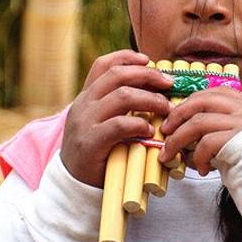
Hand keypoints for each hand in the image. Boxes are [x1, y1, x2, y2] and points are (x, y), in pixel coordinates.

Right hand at [61, 50, 173, 186]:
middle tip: (169, 83)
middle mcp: (84, 104)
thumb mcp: (101, 122)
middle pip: (117, 75)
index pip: (104, 65)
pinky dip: (139, 124)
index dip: (127, 57)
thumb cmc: (97, 151)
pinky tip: (150, 131)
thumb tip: (153, 89)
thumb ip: (118, 106)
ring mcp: (85, 122)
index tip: (148, 60)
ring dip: (150, 99)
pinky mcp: (91, 142)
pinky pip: (119, 125)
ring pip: (122, 96)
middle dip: (147, 75)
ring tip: (166, 108)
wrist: (72, 184)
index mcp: (87, 96)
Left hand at [159, 87, 241, 174]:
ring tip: (170, 154)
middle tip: (165, 131)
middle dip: (178, 115)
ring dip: (178, 139)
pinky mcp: (240, 141)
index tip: (176, 115)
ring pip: (199, 122)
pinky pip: (207, 143)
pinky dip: (197, 157)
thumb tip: (185, 131)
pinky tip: (201, 169)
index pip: (215, 92)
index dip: (191, 101)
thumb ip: (221, 130)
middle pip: (202, 101)